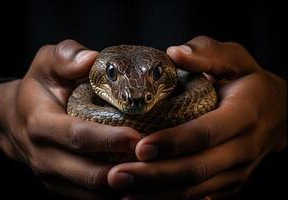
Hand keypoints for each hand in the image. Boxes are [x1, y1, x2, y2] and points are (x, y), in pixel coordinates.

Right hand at [0, 40, 140, 198]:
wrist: (15, 118)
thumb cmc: (38, 87)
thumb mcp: (47, 63)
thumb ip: (66, 57)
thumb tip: (93, 59)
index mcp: (40, 123)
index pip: (77, 135)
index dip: (108, 139)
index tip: (137, 138)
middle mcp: (44, 155)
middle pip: (86, 173)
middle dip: (121, 172)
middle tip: (153, 164)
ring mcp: (50, 175)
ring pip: (89, 192)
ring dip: (120, 188)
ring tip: (149, 178)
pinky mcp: (59, 186)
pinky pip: (87, 198)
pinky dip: (112, 195)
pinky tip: (136, 185)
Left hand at [108, 36, 286, 198]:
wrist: (279, 114)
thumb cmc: (250, 82)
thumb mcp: (235, 59)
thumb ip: (207, 53)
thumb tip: (174, 52)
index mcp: (245, 114)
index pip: (207, 132)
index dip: (174, 141)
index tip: (141, 147)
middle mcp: (244, 148)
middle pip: (197, 168)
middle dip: (155, 175)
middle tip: (118, 175)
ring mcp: (238, 170)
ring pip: (196, 189)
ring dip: (157, 193)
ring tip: (122, 189)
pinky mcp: (230, 182)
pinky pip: (200, 196)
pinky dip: (170, 198)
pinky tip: (142, 196)